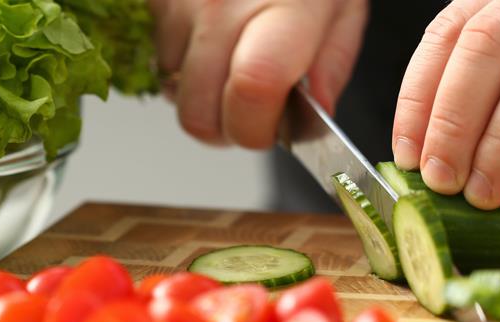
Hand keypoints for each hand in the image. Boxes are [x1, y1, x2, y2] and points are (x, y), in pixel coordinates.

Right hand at [151, 0, 368, 148]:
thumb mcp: (343, 4)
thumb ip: (332, 63)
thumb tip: (314, 116)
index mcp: (286, 8)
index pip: (253, 91)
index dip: (256, 130)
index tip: (270, 129)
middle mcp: (224, 6)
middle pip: (199, 113)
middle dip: (224, 129)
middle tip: (250, 110)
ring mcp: (182, 3)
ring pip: (173, 90)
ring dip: (201, 93)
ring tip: (232, 63)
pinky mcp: (157, 0)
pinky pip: (158, 58)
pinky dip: (182, 64)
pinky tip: (211, 40)